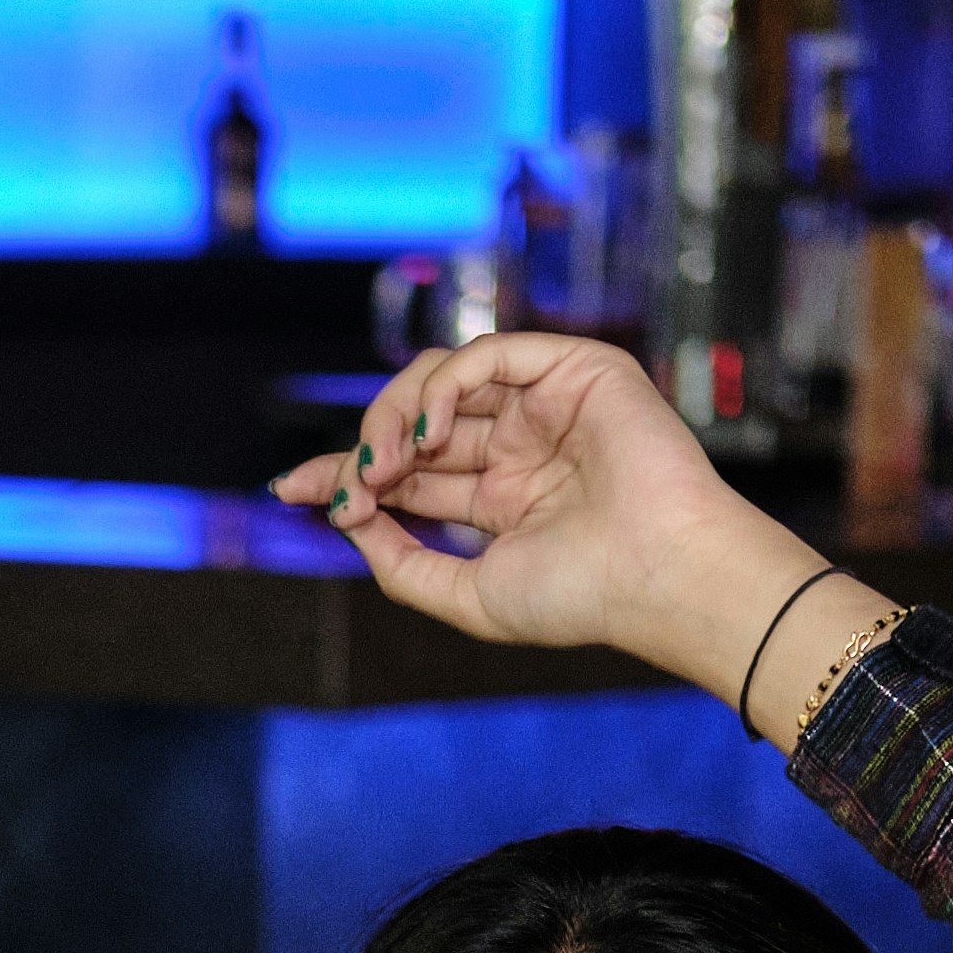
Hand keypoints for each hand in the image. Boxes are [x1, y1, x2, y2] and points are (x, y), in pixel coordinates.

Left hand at [273, 333, 863, 695]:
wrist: (659, 575)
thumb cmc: (582, 596)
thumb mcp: (467, 595)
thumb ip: (404, 566)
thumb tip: (350, 523)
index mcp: (502, 499)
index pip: (409, 474)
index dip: (349, 474)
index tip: (294, 492)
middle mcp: (520, 448)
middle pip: (414, 424)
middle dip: (363, 448)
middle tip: (342, 488)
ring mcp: (545, 406)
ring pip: (440, 381)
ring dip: (393, 418)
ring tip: (383, 467)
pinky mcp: (573, 369)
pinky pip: (485, 355)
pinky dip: (441, 389)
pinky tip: (425, 438)